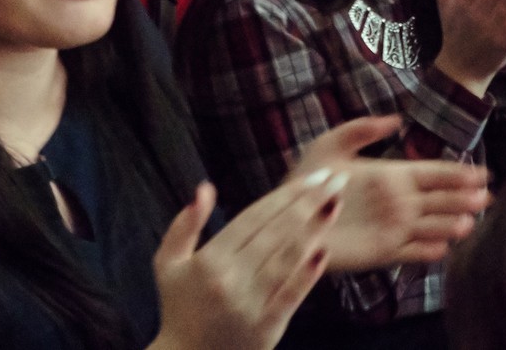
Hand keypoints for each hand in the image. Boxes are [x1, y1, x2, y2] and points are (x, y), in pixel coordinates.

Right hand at [151, 174, 342, 349]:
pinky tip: (324, 252)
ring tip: (335, 206)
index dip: (285, 195)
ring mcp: (249, 305)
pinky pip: (290, 297)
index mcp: (209, 260)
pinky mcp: (265, 329)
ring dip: (315, 230)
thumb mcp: (168, 265)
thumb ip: (184, 226)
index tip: (313, 176)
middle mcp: (230, 280)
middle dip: (309, 202)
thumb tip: (204, 188)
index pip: (254, 218)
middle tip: (336, 180)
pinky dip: (307, 275)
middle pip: (276, 233)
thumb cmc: (180, 308)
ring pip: (287, 259)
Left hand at [285, 117, 489, 271]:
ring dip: (451, 226)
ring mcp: (392, 228)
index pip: (433, 173)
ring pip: (431, 227)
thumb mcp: (331, 145)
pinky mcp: (380, 253)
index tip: (482, 173)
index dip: (458, 173)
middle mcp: (399, 202)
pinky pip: (409, 253)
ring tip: (470, 224)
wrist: (286, 219)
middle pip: (440, 200)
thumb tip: (396, 119)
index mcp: (393, 175)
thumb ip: (362, 129)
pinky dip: (426, 253)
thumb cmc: (307, 180)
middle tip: (488, 198)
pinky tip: (444, 249)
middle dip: (464, 199)